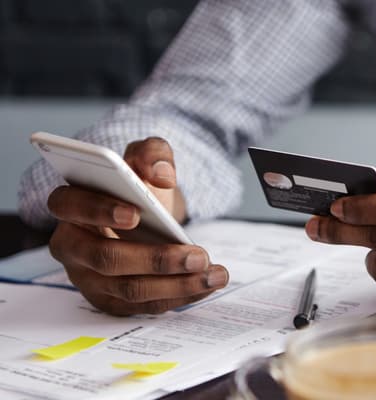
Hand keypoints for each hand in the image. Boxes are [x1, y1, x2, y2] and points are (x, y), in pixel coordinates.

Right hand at [46, 137, 228, 315]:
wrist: (146, 216)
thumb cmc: (138, 189)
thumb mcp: (147, 159)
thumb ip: (153, 154)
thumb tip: (162, 175)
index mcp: (70, 205)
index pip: (70, 206)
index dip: (99, 210)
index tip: (135, 213)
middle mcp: (72, 246)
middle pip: (106, 259)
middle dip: (156, 260)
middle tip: (198, 255)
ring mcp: (89, 278)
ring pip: (129, 289)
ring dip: (177, 285)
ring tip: (214, 273)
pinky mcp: (111, 300)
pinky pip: (144, 306)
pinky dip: (179, 297)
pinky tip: (206, 284)